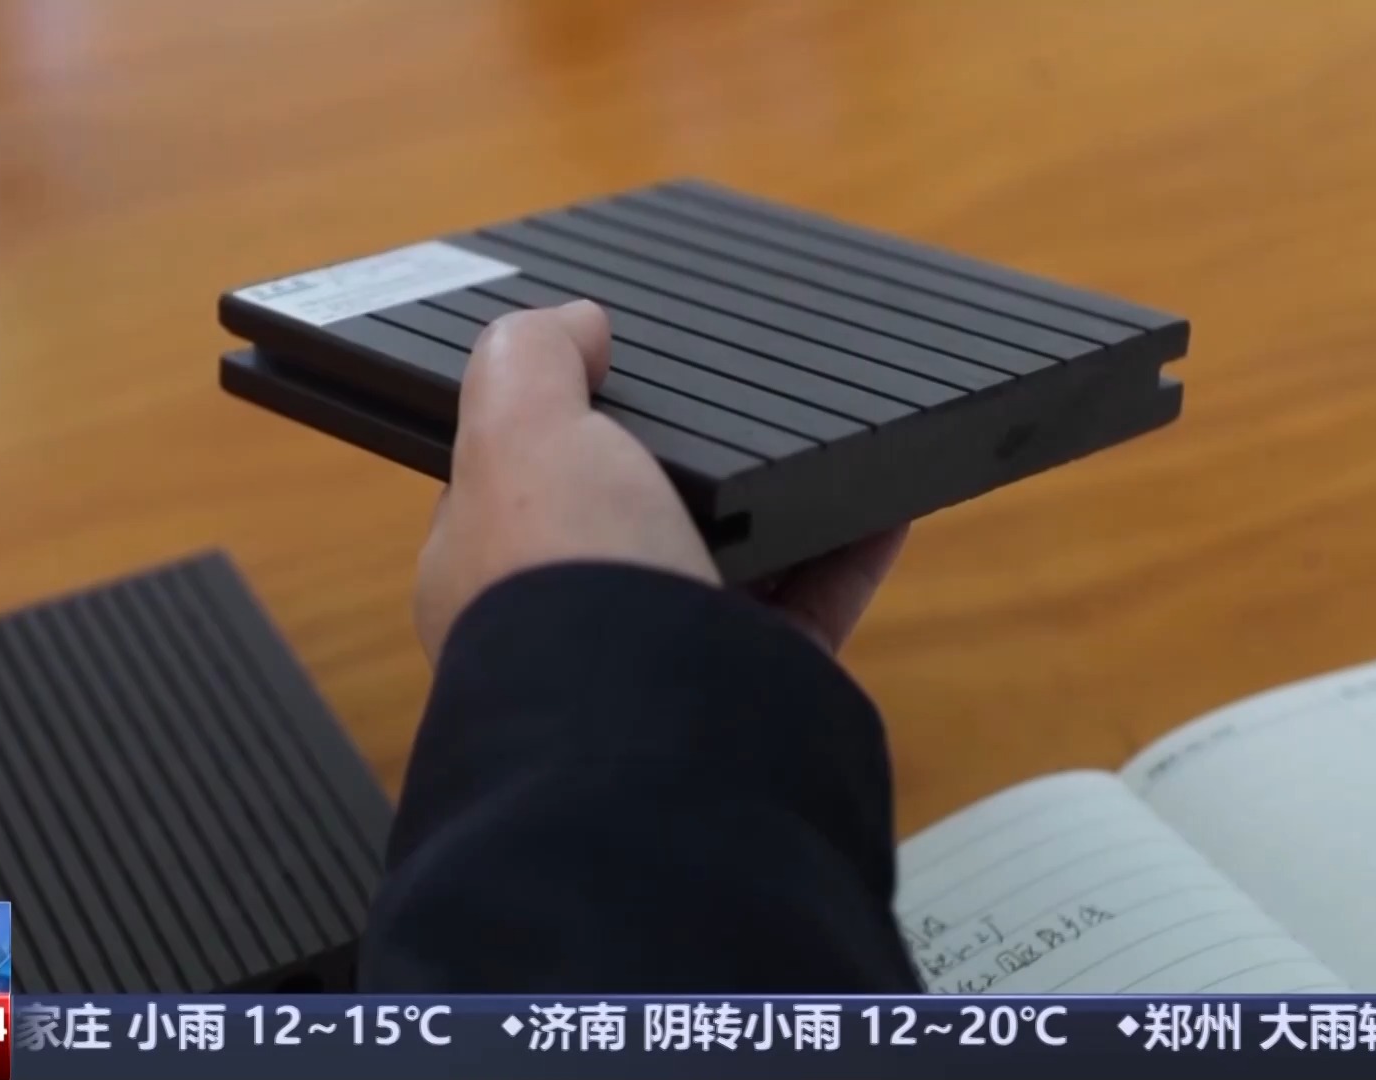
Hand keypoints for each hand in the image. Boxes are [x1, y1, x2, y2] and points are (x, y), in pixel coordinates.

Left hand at [413, 300, 906, 663]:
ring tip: (820, 439)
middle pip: (641, 517)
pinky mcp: (754, 692)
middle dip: (691, 467)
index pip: (523, 480)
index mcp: (489, 570)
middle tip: (735, 409)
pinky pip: (815, 605)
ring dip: (780, 504)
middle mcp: (573, 622)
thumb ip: (531, 357)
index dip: (568, 422)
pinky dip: (852, 551)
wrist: (647, 728)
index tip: (619, 376)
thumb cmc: (559, 587)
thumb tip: (576, 322)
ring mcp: (665, 662)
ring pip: (734, 563)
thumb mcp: (516, 429)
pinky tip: (885, 499)